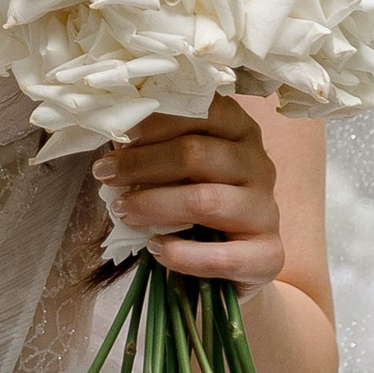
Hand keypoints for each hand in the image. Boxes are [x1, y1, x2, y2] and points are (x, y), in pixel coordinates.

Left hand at [93, 96, 284, 295]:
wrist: (234, 262)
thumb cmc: (197, 201)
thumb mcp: (181, 168)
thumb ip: (160, 148)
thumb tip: (115, 136)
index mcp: (240, 131)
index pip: (204, 110)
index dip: (156, 121)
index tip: (118, 134)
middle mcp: (259, 164)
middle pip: (196, 153)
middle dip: (141, 163)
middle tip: (105, 174)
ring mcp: (267, 210)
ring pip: (204, 201)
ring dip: (153, 205)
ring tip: (121, 210)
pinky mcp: (268, 254)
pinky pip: (222, 256)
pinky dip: (182, 253)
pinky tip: (156, 249)